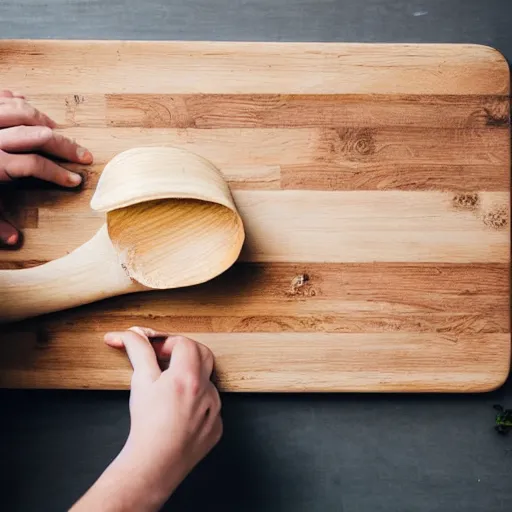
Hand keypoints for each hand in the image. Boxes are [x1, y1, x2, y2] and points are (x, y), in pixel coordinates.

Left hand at [0, 89, 92, 245]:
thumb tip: (15, 240)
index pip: (37, 165)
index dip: (60, 173)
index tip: (76, 180)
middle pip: (38, 136)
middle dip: (65, 145)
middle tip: (83, 154)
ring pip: (22, 112)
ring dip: (45, 121)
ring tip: (57, 131)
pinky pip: (0, 97)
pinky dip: (16, 100)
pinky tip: (27, 107)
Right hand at [72, 327, 221, 511]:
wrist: (154, 465)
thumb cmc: (145, 425)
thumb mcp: (140, 381)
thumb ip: (138, 351)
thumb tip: (131, 333)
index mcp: (187, 376)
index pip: (185, 342)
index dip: (169, 342)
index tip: (156, 350)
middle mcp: (206, 390)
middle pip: (203, 355)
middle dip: (185, 352)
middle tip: (167, 359)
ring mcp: (215, 410)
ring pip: (207, 382)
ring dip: (191, 379)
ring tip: (169, 391)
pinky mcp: (217, 427)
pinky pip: (210, 407)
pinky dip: (198, 403)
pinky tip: (179, 413)